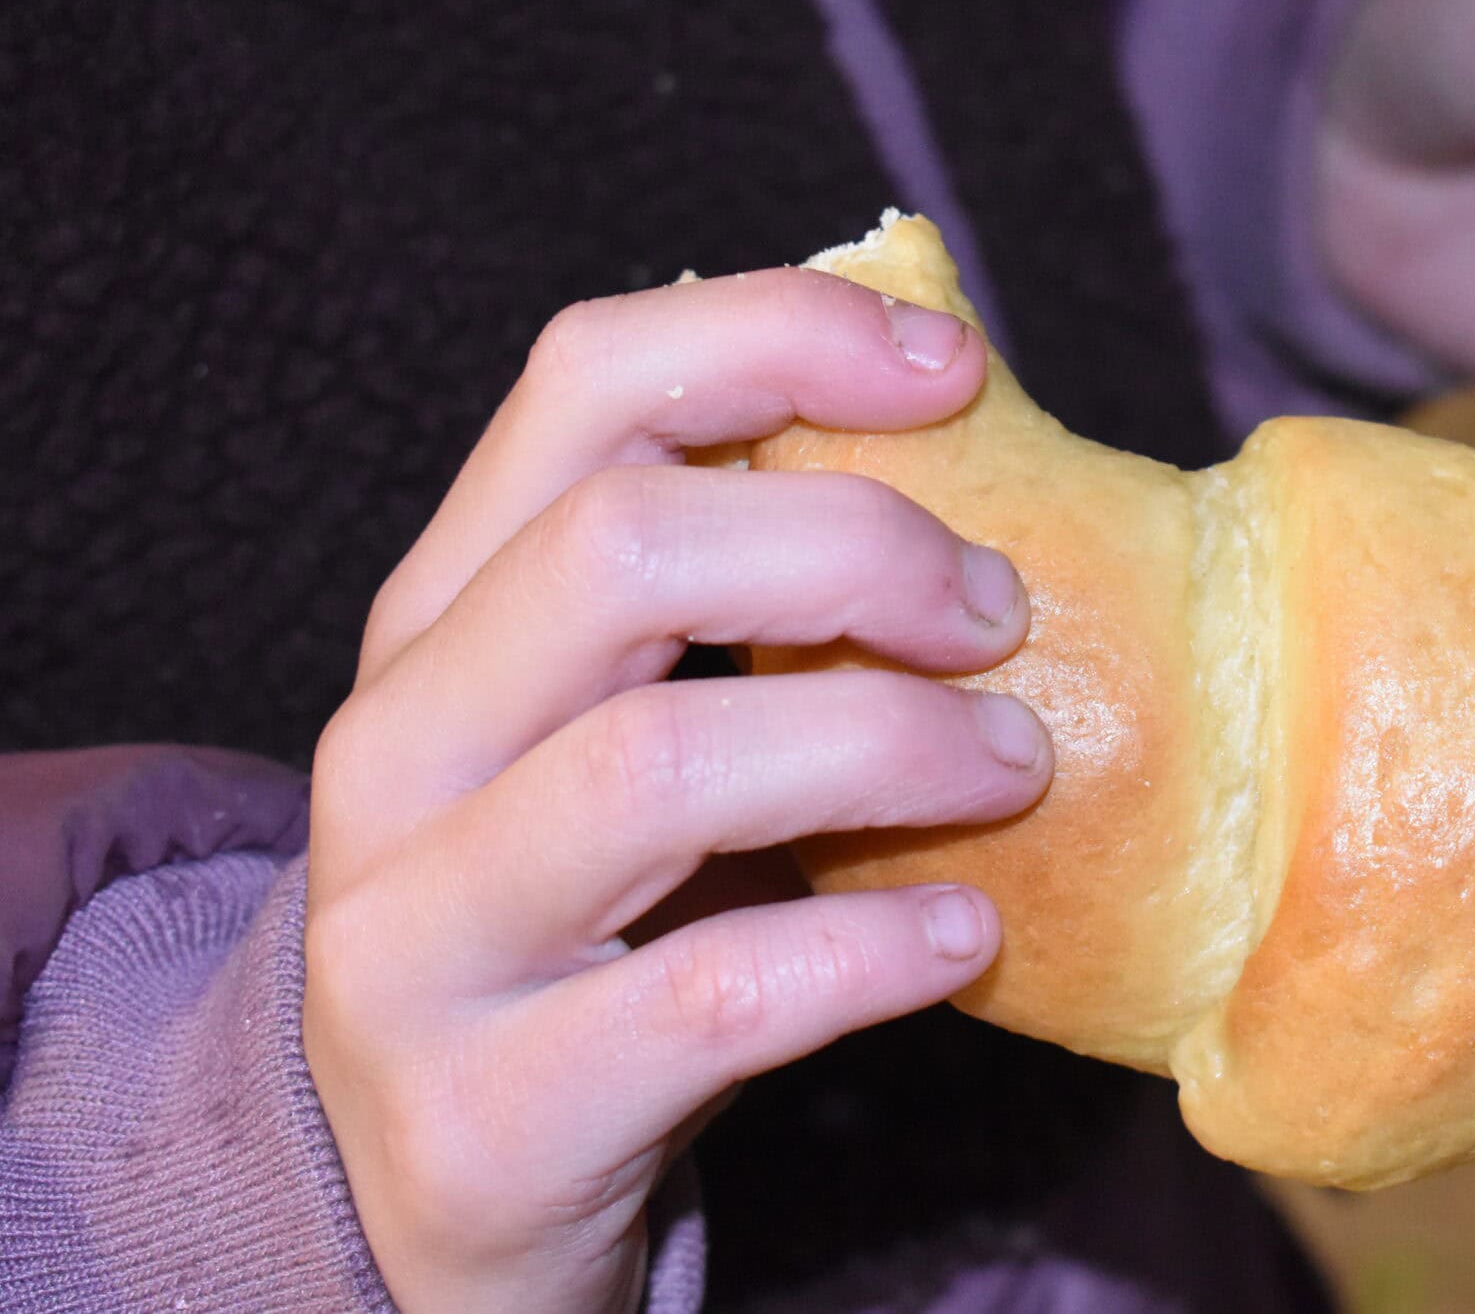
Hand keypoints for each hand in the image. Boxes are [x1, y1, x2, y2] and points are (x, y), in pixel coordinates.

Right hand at [303, 272, 1052, 1313]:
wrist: (442, 1196)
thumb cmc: (594, 919)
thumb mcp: (633, 723)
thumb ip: (745, 596)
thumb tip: (982, 434)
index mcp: (446, 611)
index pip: (586, 383)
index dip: (781, 336)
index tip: (955, 369)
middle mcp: (399, 746)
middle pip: (620, 549)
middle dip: (854, 549)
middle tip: (1002, 612)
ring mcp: (414, 937)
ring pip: (658, 767)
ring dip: (887, 746)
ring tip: (1018, 770)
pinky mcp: (485, 1114)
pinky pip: (712, 994)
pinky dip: (871, 950)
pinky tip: (963, 934)